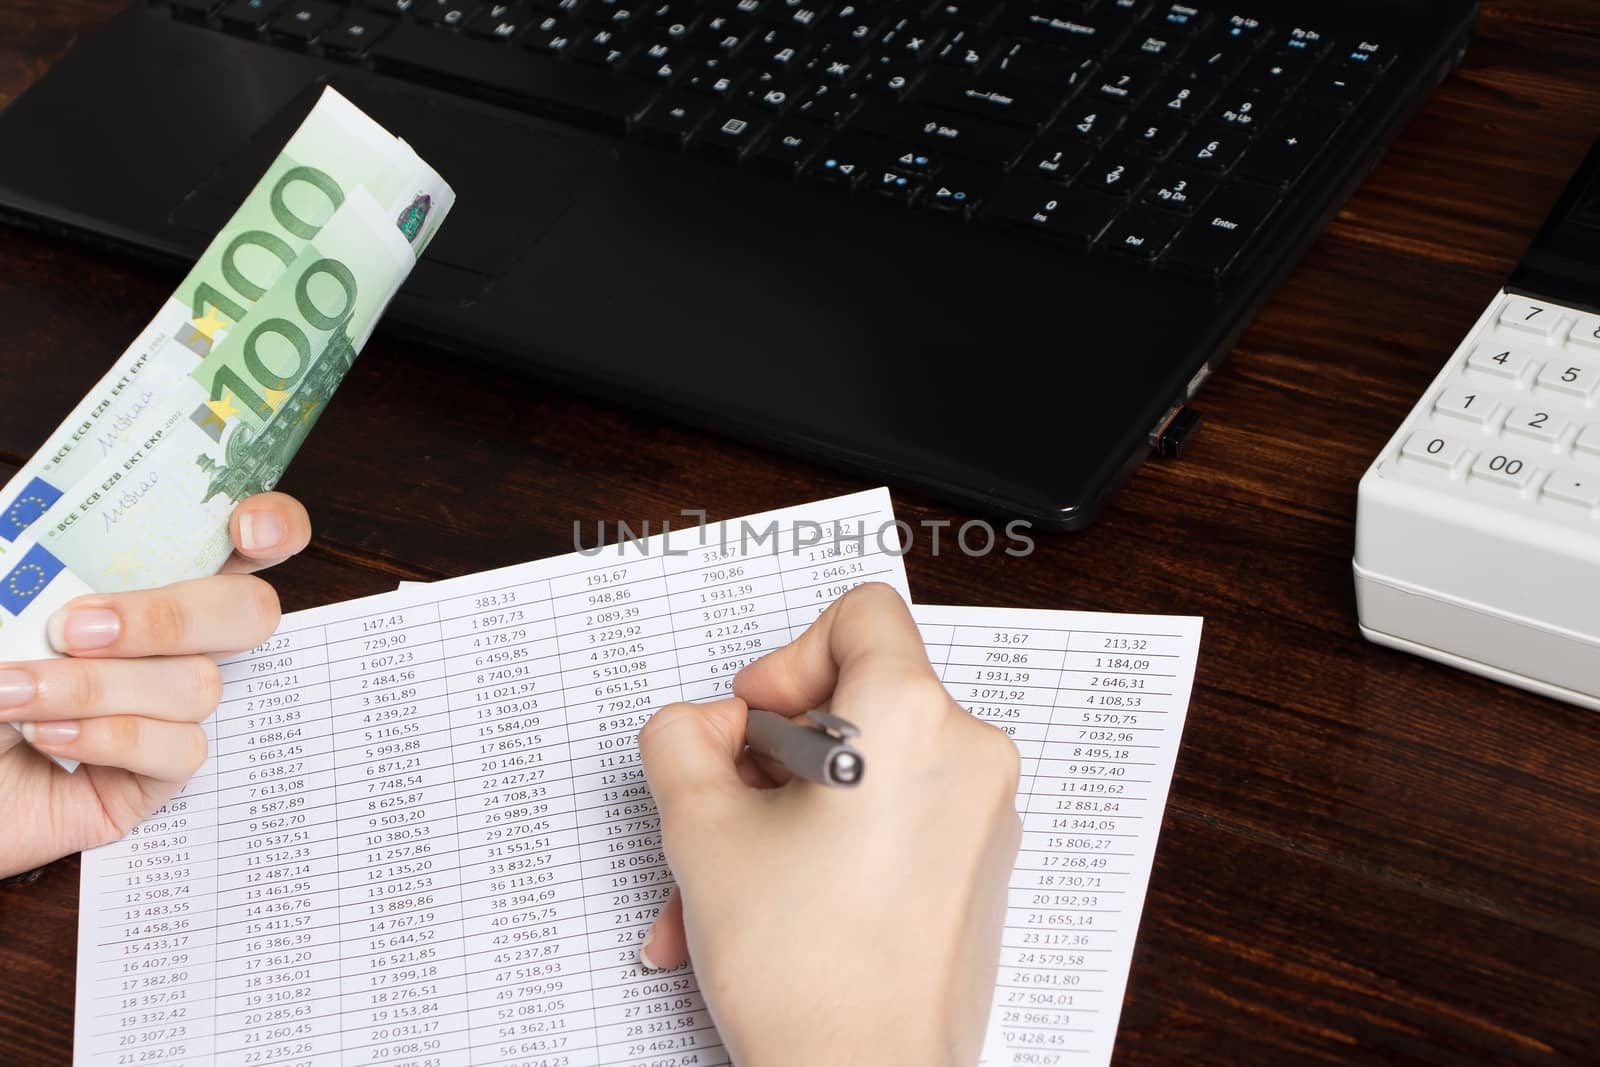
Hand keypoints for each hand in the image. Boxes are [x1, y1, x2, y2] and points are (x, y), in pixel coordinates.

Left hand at [0, 493, 311, 879]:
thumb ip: (24, 546)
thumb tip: (42, 502)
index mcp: (134, 579)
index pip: (241, 541)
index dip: (271, 526)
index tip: (243, 533)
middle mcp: (164, 643)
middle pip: (248, 611)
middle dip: (170, 616)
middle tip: (75, 627)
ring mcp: (165, 711)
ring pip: (199, 685)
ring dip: (97, 687)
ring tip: (14, 697)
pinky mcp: (153, 778)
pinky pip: (179, 749)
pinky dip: (107, 738)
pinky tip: (47, 739)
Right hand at [637, 583, 1021, 1066]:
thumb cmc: (807, 972)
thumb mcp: (699, 830)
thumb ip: (680, 740)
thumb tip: (702, 727)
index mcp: (912, 718)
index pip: (860, 613)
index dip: (787, 654)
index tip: (754, 721)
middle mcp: (968, 754)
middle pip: (854, 698)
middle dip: (768, 755)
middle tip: (725, 809)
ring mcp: (985, 814)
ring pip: (865, 769)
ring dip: (785, 814)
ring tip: (729, 884)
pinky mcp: (980, 865)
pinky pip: (896, 816)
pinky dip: (832, 842)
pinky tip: (775, 906)